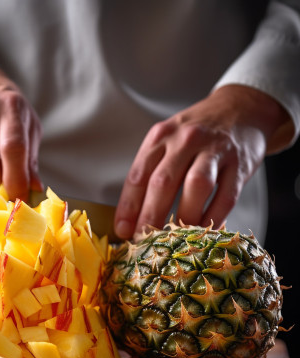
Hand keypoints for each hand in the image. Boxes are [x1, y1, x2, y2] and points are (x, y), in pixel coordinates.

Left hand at [114, 85, 291, 238]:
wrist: (242, 108)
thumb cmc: (197, 132)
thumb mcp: (168, 141)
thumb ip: (151, 172)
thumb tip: (132, 217)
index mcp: (161, 136)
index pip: (138, 174)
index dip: (128, 205)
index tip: (123, 230)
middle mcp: (185, 140)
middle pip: (163, 182)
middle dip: (150, 216)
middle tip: (144, 241)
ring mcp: (215, 150)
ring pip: (195, 187)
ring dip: (183, 217)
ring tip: (174, 240)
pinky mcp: (240, 163)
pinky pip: (226, 196)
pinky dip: (213, 218)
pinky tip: (204, 231)